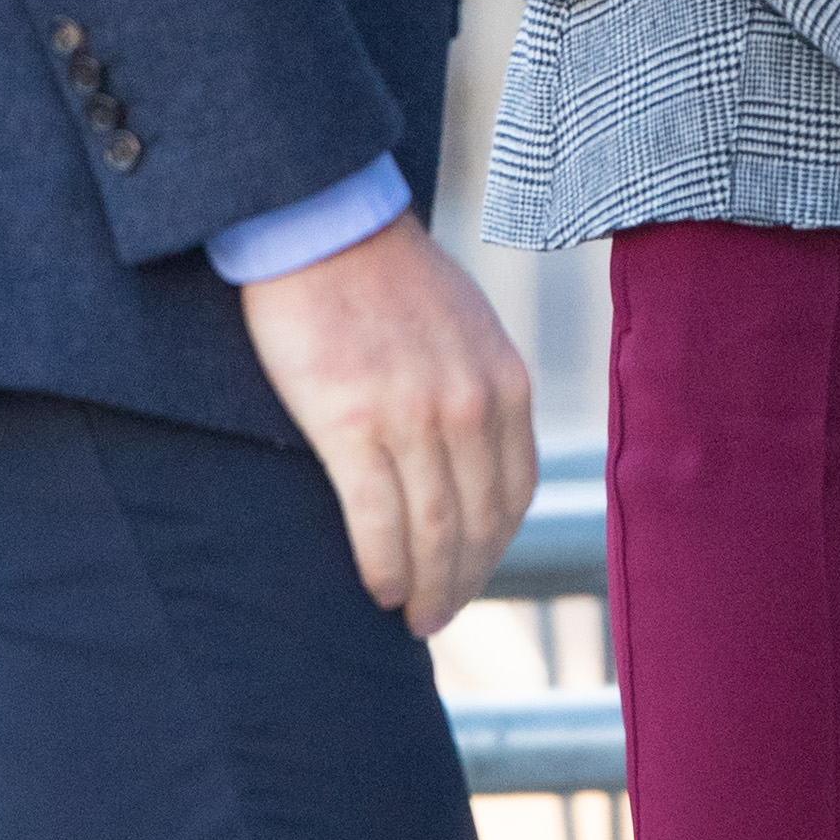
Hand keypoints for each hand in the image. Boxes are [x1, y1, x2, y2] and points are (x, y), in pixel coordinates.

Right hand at [241, 212, 535, 636]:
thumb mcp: (466, 325)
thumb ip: (481, 387)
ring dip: (425, 588)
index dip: (496, 548)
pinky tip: (378, 587)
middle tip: (437, 616)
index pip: (516, 492)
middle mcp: (471, 402)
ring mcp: (414, 414)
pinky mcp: (352, 422)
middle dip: (461, 582)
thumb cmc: (387, 275)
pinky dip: (383, 565)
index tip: (472, 575)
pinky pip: (376, 520)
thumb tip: (480, 457)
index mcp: (504, 379)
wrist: (323, 224)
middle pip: (478, 524)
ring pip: (432, 533)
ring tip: (409, 614)